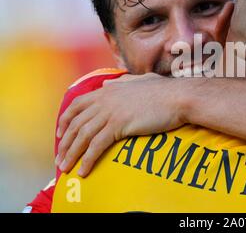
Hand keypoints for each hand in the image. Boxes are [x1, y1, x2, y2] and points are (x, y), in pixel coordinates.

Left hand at [55, 73, 185, 176]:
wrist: (179, 97)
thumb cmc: (165, 91)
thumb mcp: (142, 81)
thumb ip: (123, 82)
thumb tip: (108, 83)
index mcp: (109, 90)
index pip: (77, 104)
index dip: (65, 119)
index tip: (60, 132)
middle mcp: (105, 99)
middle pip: (76, 122)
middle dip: (65, 141)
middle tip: (60, 157)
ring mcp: (111, 112)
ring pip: (82, 135)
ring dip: (71, 153)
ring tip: (66, 167)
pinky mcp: (119, 125)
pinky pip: (96, 145)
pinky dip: (87, 159)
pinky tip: (84, 170)